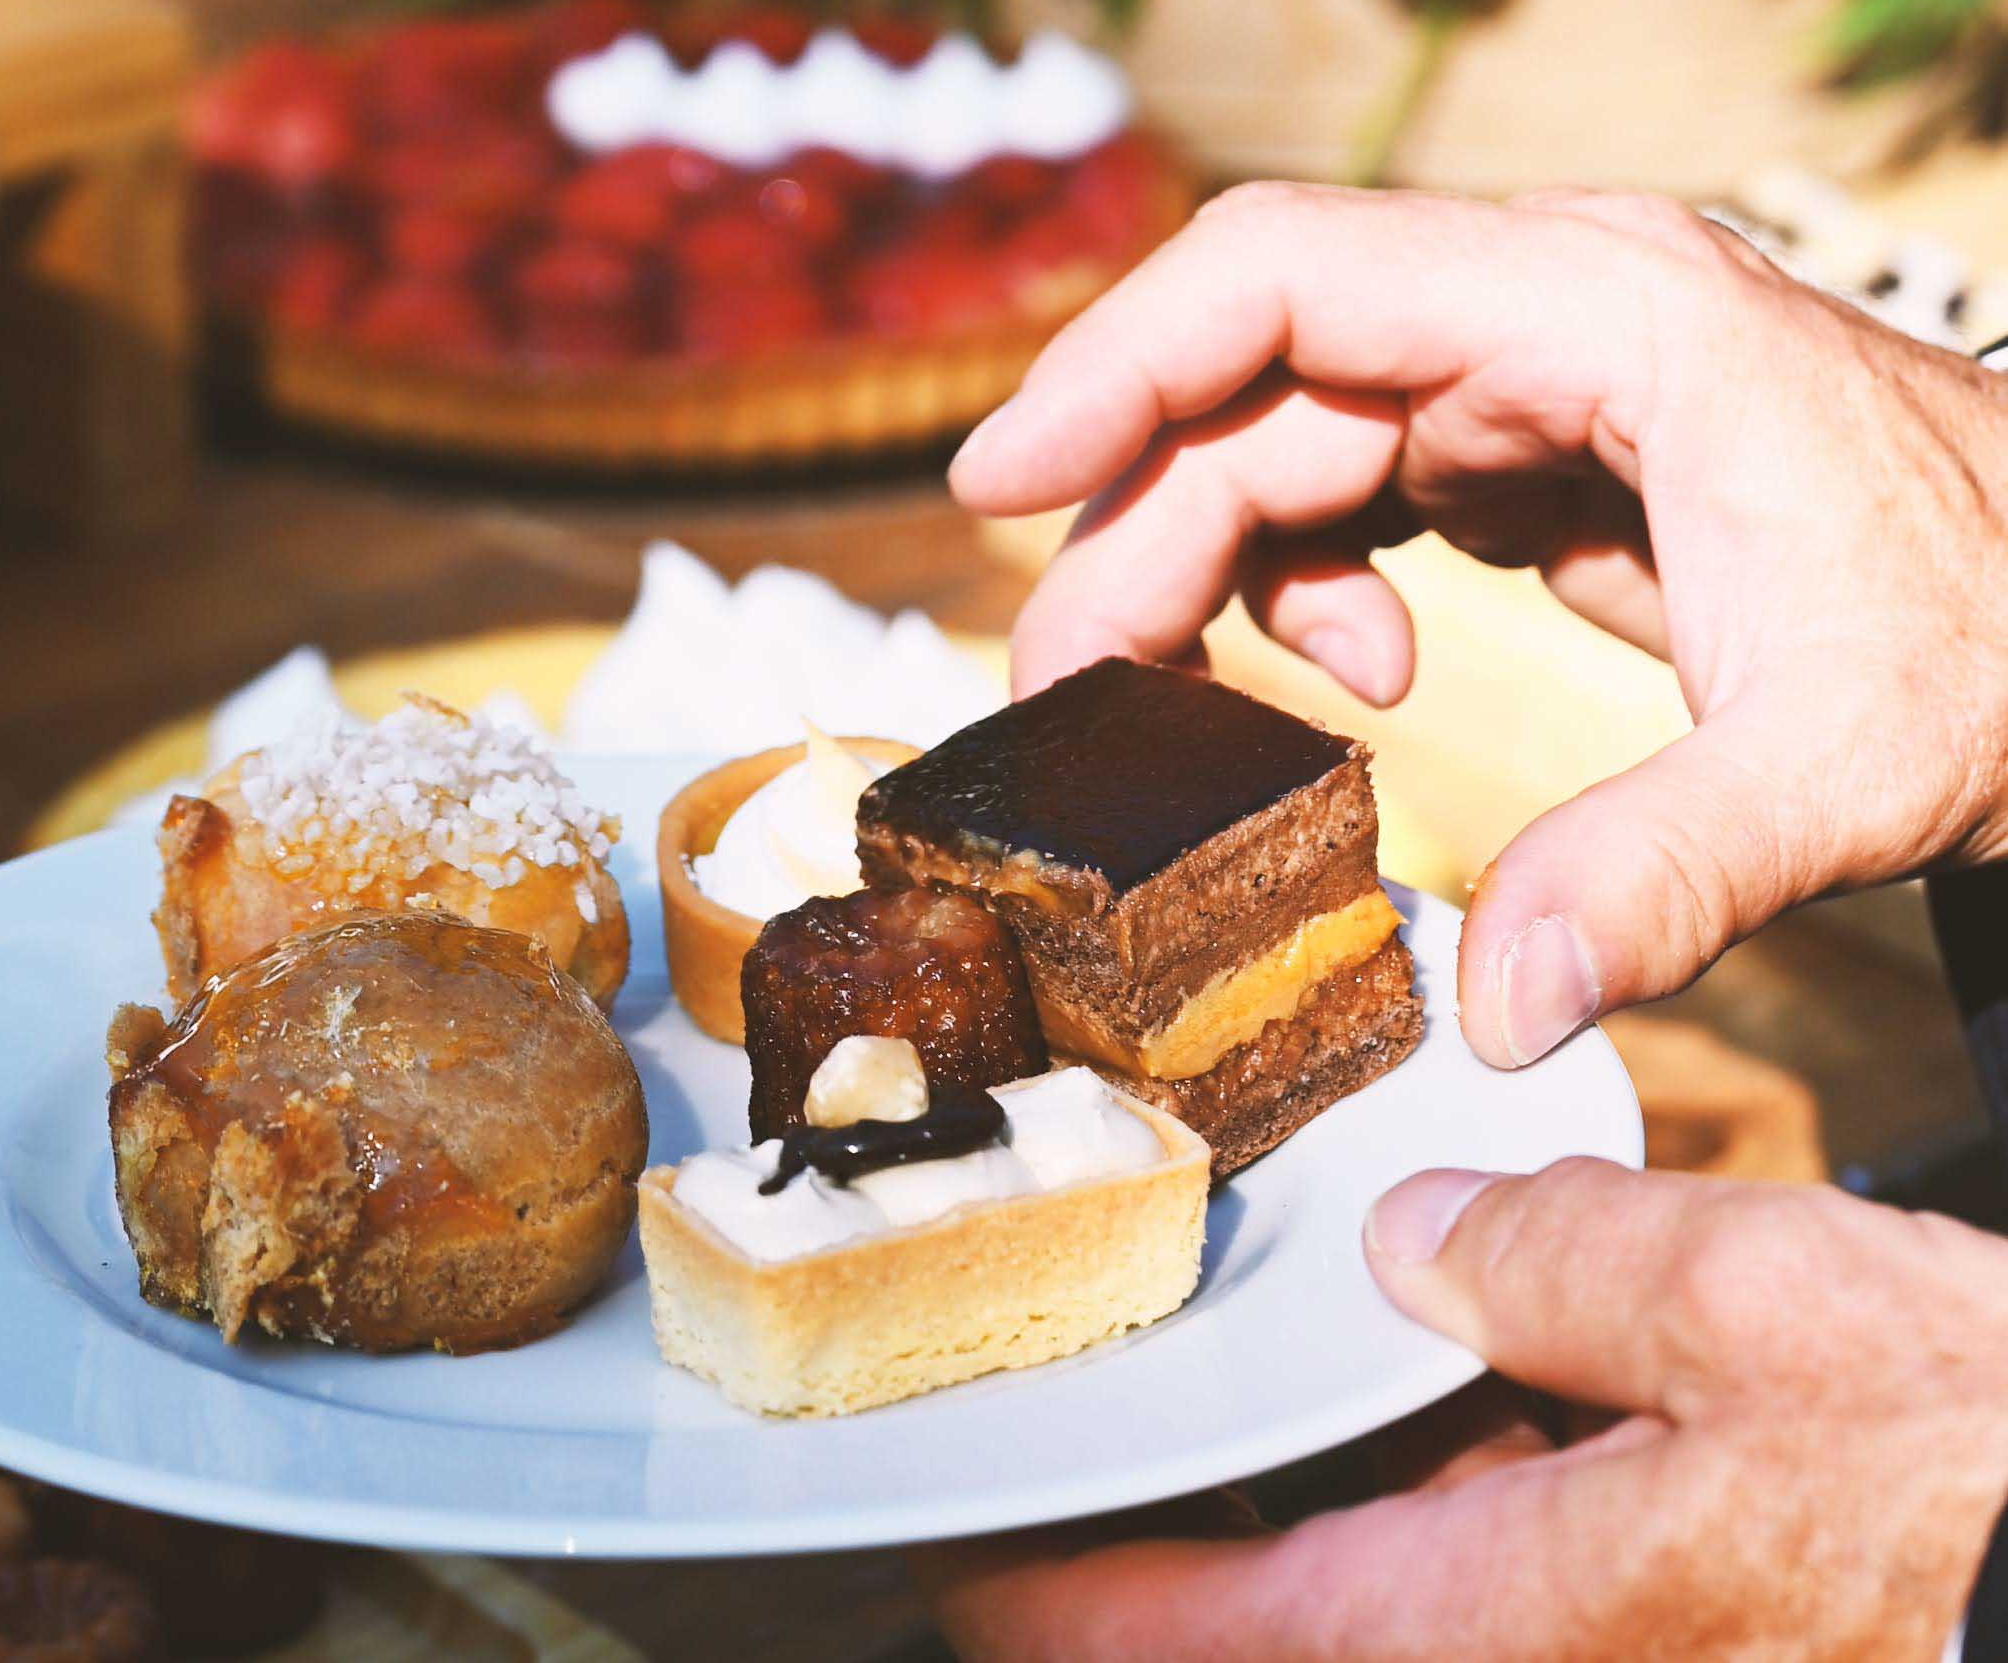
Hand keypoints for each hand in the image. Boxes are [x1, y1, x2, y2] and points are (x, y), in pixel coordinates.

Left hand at [928, 1157, 2007, 1661]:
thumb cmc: (1974, 1478)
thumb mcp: (1763, 1305)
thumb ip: (1564, 1263)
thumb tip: (1426, 1241)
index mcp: (1515, 1619)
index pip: (1215, 1640)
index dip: (1067, 1604)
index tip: (956, 1566)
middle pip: (1299, 1624)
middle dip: (1184, 1549)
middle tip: (1087, 1431)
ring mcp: (1622, 1651)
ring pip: (1404, 1598)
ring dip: (1322, 1518)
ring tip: (1242, 1389)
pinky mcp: (1687, 1627)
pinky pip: (1512, 1577)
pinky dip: (1452, 1495)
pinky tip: (1466, 1388)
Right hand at [947, 183, 2007, 1059]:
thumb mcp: (1851, 762)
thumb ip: (1664, 872)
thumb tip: (1496, 1009)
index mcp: (1602, 301)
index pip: (1287, 273)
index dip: (1119, 361)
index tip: (995, 478)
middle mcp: (1552, 296)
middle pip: (1267, 370)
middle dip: (1145, 520)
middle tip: (1069, 688)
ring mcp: (1551, 359)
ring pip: (1303, 424)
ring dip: (1221, 556)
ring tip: (1185, 702)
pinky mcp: (1558, 434)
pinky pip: (1375, 472)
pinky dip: (1330, 573)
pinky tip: (1373, 684)